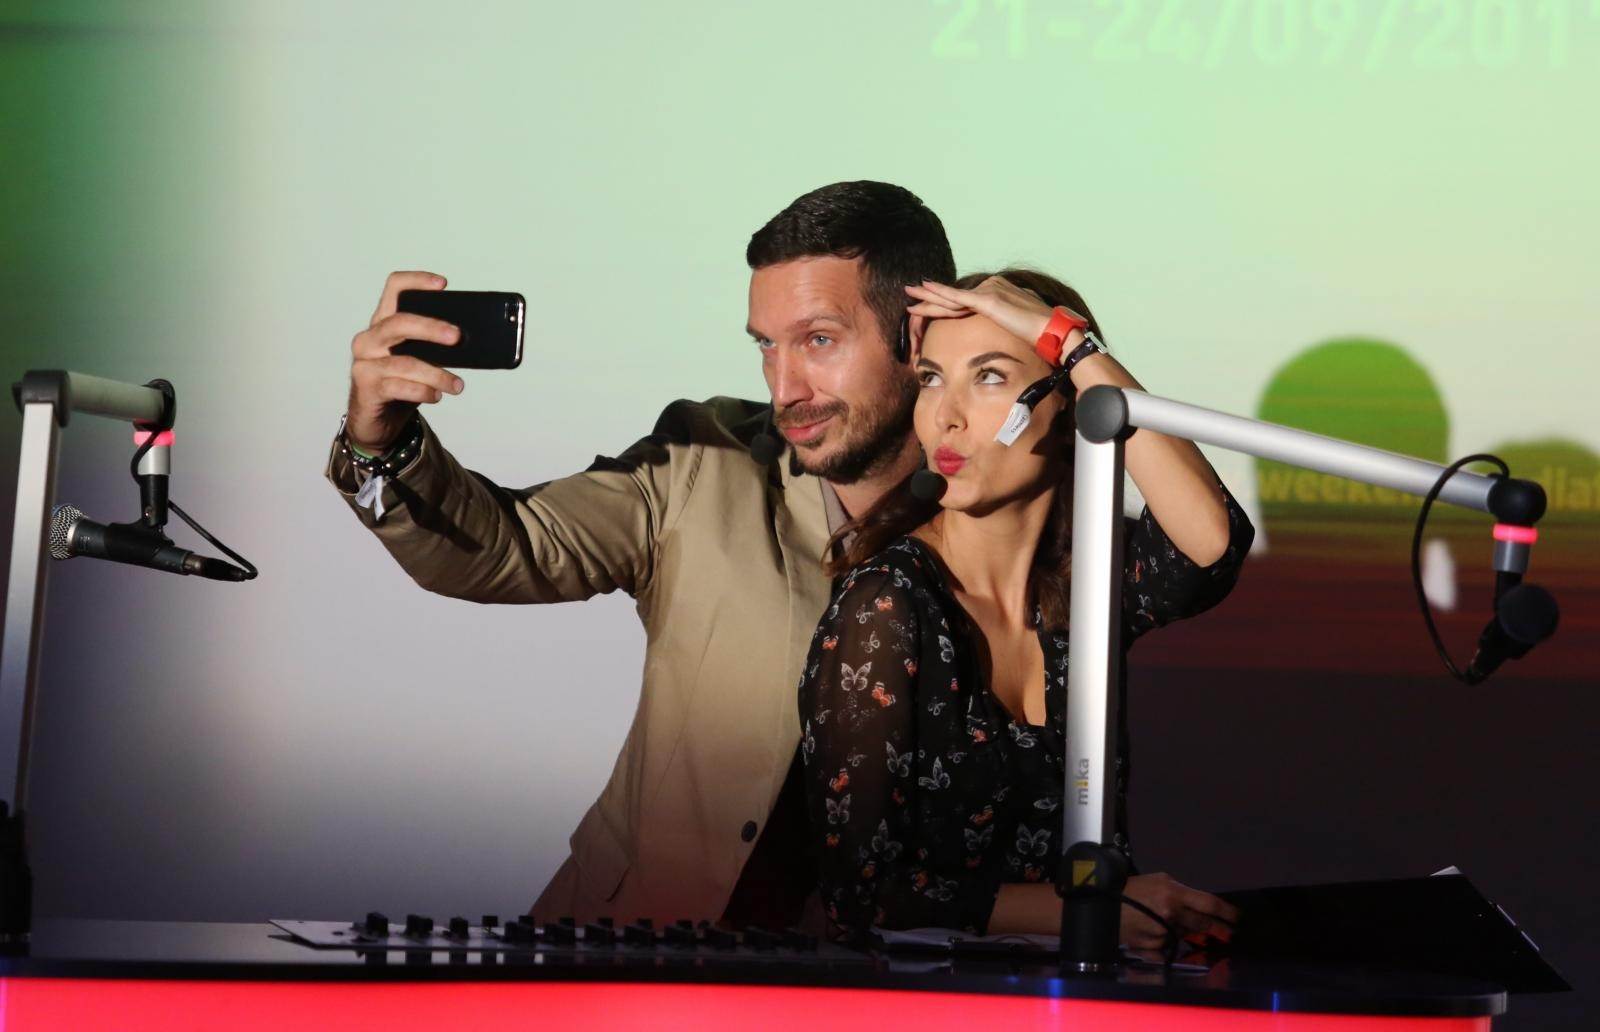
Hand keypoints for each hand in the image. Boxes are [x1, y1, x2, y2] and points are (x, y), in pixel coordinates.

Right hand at [345, 270, 465, 452]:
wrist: (377, 419)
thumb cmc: (401, 383)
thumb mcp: (420, 359)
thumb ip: (435, 347)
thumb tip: (470, 343)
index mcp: (384, 323)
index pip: (393, 289)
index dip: (416, 281)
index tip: (443, 284)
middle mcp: (370, 339)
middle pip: (398, 322)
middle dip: (430, 328)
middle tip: (457, 337)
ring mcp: (365, 363)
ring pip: (404, 362)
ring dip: (436, 374)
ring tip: (457, 385)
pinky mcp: (366, 388)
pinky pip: (398, 386)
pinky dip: (422, 391)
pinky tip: (437, 395)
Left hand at [903, 277, 1085, 356]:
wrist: (1054, 332)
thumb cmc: (1042, 335)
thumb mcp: (1022, 327)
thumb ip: (1011, 324)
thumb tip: (1011, 330)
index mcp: (998, 295)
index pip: (965, 302)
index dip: (946, 304)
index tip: (931, 304)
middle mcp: (992, 289)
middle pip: (955, 297)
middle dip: (932, 297)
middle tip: (912, 292)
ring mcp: (989, 293)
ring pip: (952, 297)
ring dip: (929, 296)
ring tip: (910, 292)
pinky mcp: (988, 301)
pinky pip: (958, 298)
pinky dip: (940, 294)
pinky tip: (924, 290)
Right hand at [1120, 872, 1238, 951]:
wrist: (1104, 905)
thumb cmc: (1132, 888)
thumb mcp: (1160, 880)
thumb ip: (1183, 894)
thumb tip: (1201, 908)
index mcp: (1173, 894)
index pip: (1209, 904)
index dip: (1227, 912)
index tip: (1238, 918)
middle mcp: (1171, 915)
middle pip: (1204, 924)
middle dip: (1218, 928)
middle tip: (1227, 932)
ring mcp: (1163, 934)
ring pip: (1186, 935)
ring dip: (1186, 932)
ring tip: (1168, 922)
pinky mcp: (1154, 948)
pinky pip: (1170, 947)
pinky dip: (1168, 942)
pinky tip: (1154, 932)